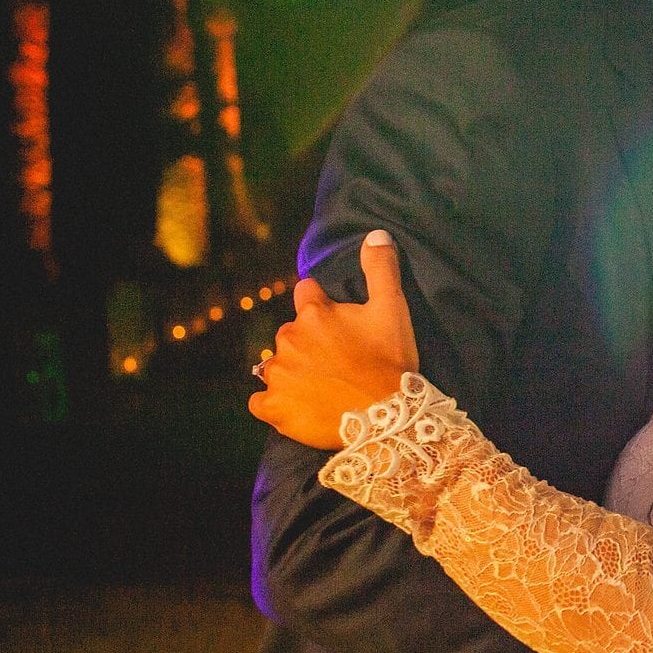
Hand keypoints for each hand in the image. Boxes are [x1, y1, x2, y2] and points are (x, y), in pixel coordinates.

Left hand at [249, 230, 420, 447]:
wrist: (387, 418)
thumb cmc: (391, 362)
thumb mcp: (393, 310)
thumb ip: (381, 269)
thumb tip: (375, 233)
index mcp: (314, 313)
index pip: (305, 293)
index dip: (322, 305)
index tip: (338, 325)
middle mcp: (289, 339)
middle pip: (291, 332)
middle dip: (308, 343)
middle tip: (336, 362)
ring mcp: (278, 374)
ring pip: (276, 365)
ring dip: (293, 372)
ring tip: (320, 387)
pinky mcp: (273, 407)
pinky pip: (260, 401)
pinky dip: (273, 403)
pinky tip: (295, 406)